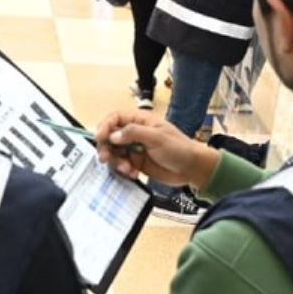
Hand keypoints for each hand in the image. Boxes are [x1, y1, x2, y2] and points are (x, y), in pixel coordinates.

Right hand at [95, 110, 218, 189]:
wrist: (192, 168)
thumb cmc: (179, 148)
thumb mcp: (157, 138)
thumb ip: (134, 133)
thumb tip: (113, 135)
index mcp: (140, 121)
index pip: (115, 118)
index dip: (105, 126)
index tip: (100, 138)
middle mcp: (135, 133)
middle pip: (110, 137)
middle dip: (106, 147)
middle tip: (106, 158)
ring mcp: (135, 148)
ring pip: (114, 153)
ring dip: (116, 162)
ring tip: (127, 169)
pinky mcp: (136, 163)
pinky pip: (122, 165)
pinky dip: (124, 170)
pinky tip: (133, 174)